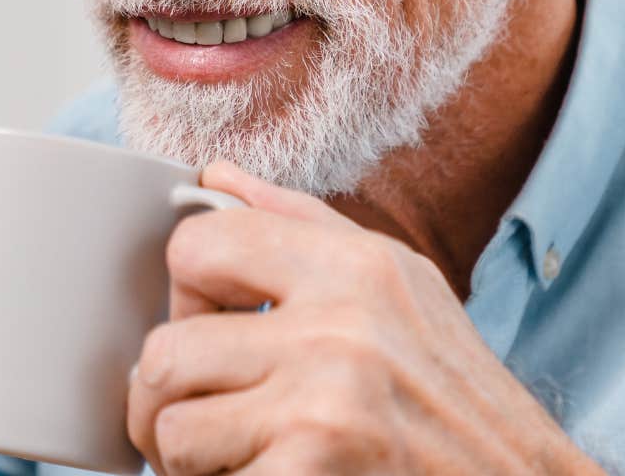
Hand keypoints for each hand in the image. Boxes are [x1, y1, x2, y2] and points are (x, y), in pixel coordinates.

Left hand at [127, 162, 601, 474]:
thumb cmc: (459, 405)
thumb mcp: (403, 290)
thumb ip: (300, 225)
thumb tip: (215, 178)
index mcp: (356, 268)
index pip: (193, 247)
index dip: (188, 298)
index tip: (219, 331)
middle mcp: (339, 331)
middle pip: (166, 354)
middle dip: (181, 398)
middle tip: (230, 419)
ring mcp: (323, 410)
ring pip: (171, 430)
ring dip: (200, 458)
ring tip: (260, 454)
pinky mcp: (308, 474)